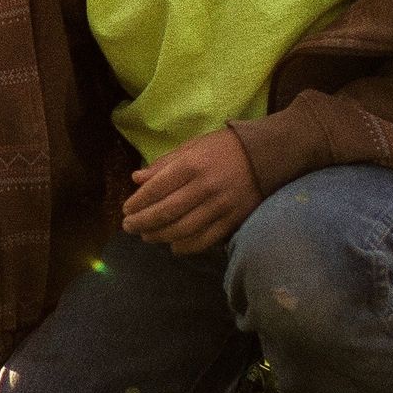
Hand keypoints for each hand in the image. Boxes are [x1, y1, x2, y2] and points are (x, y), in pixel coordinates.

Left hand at [120, 128, 263, 254]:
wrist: (267, 155)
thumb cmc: (224, 148)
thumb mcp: (192, 146)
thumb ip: (164, 164)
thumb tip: (136, 179)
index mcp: (192, 164)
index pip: (156, 188)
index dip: (137, 202)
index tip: (126, 210)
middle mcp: (205, 186)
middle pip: (166, 212)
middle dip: (142, 222)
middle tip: (129, 227)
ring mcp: (221, 205)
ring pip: (183, 229)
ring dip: (160, 236)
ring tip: (147, 236)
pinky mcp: (234, 219)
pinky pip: (206, 239)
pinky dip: (186, 246)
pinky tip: (173, 246)